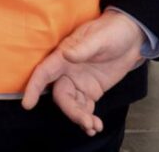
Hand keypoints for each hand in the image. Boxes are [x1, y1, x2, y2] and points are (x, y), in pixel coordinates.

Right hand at [22, 10, 145, 135]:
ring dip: (80, 118)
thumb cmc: (111, 31)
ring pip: (73, 104)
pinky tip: (96, 126)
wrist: (131, 36)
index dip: (34, 87)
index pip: (44, 72)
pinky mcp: (92, 90)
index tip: (27, 104)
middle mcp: (67, 71)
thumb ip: (83, 48)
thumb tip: (66, 54)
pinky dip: (89, 119)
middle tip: (86, 122)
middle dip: (71, 111)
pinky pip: (85, 107)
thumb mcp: (99, 38)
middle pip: (61, 95)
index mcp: (63, 56)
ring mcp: (80, 82)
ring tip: (93, 127)